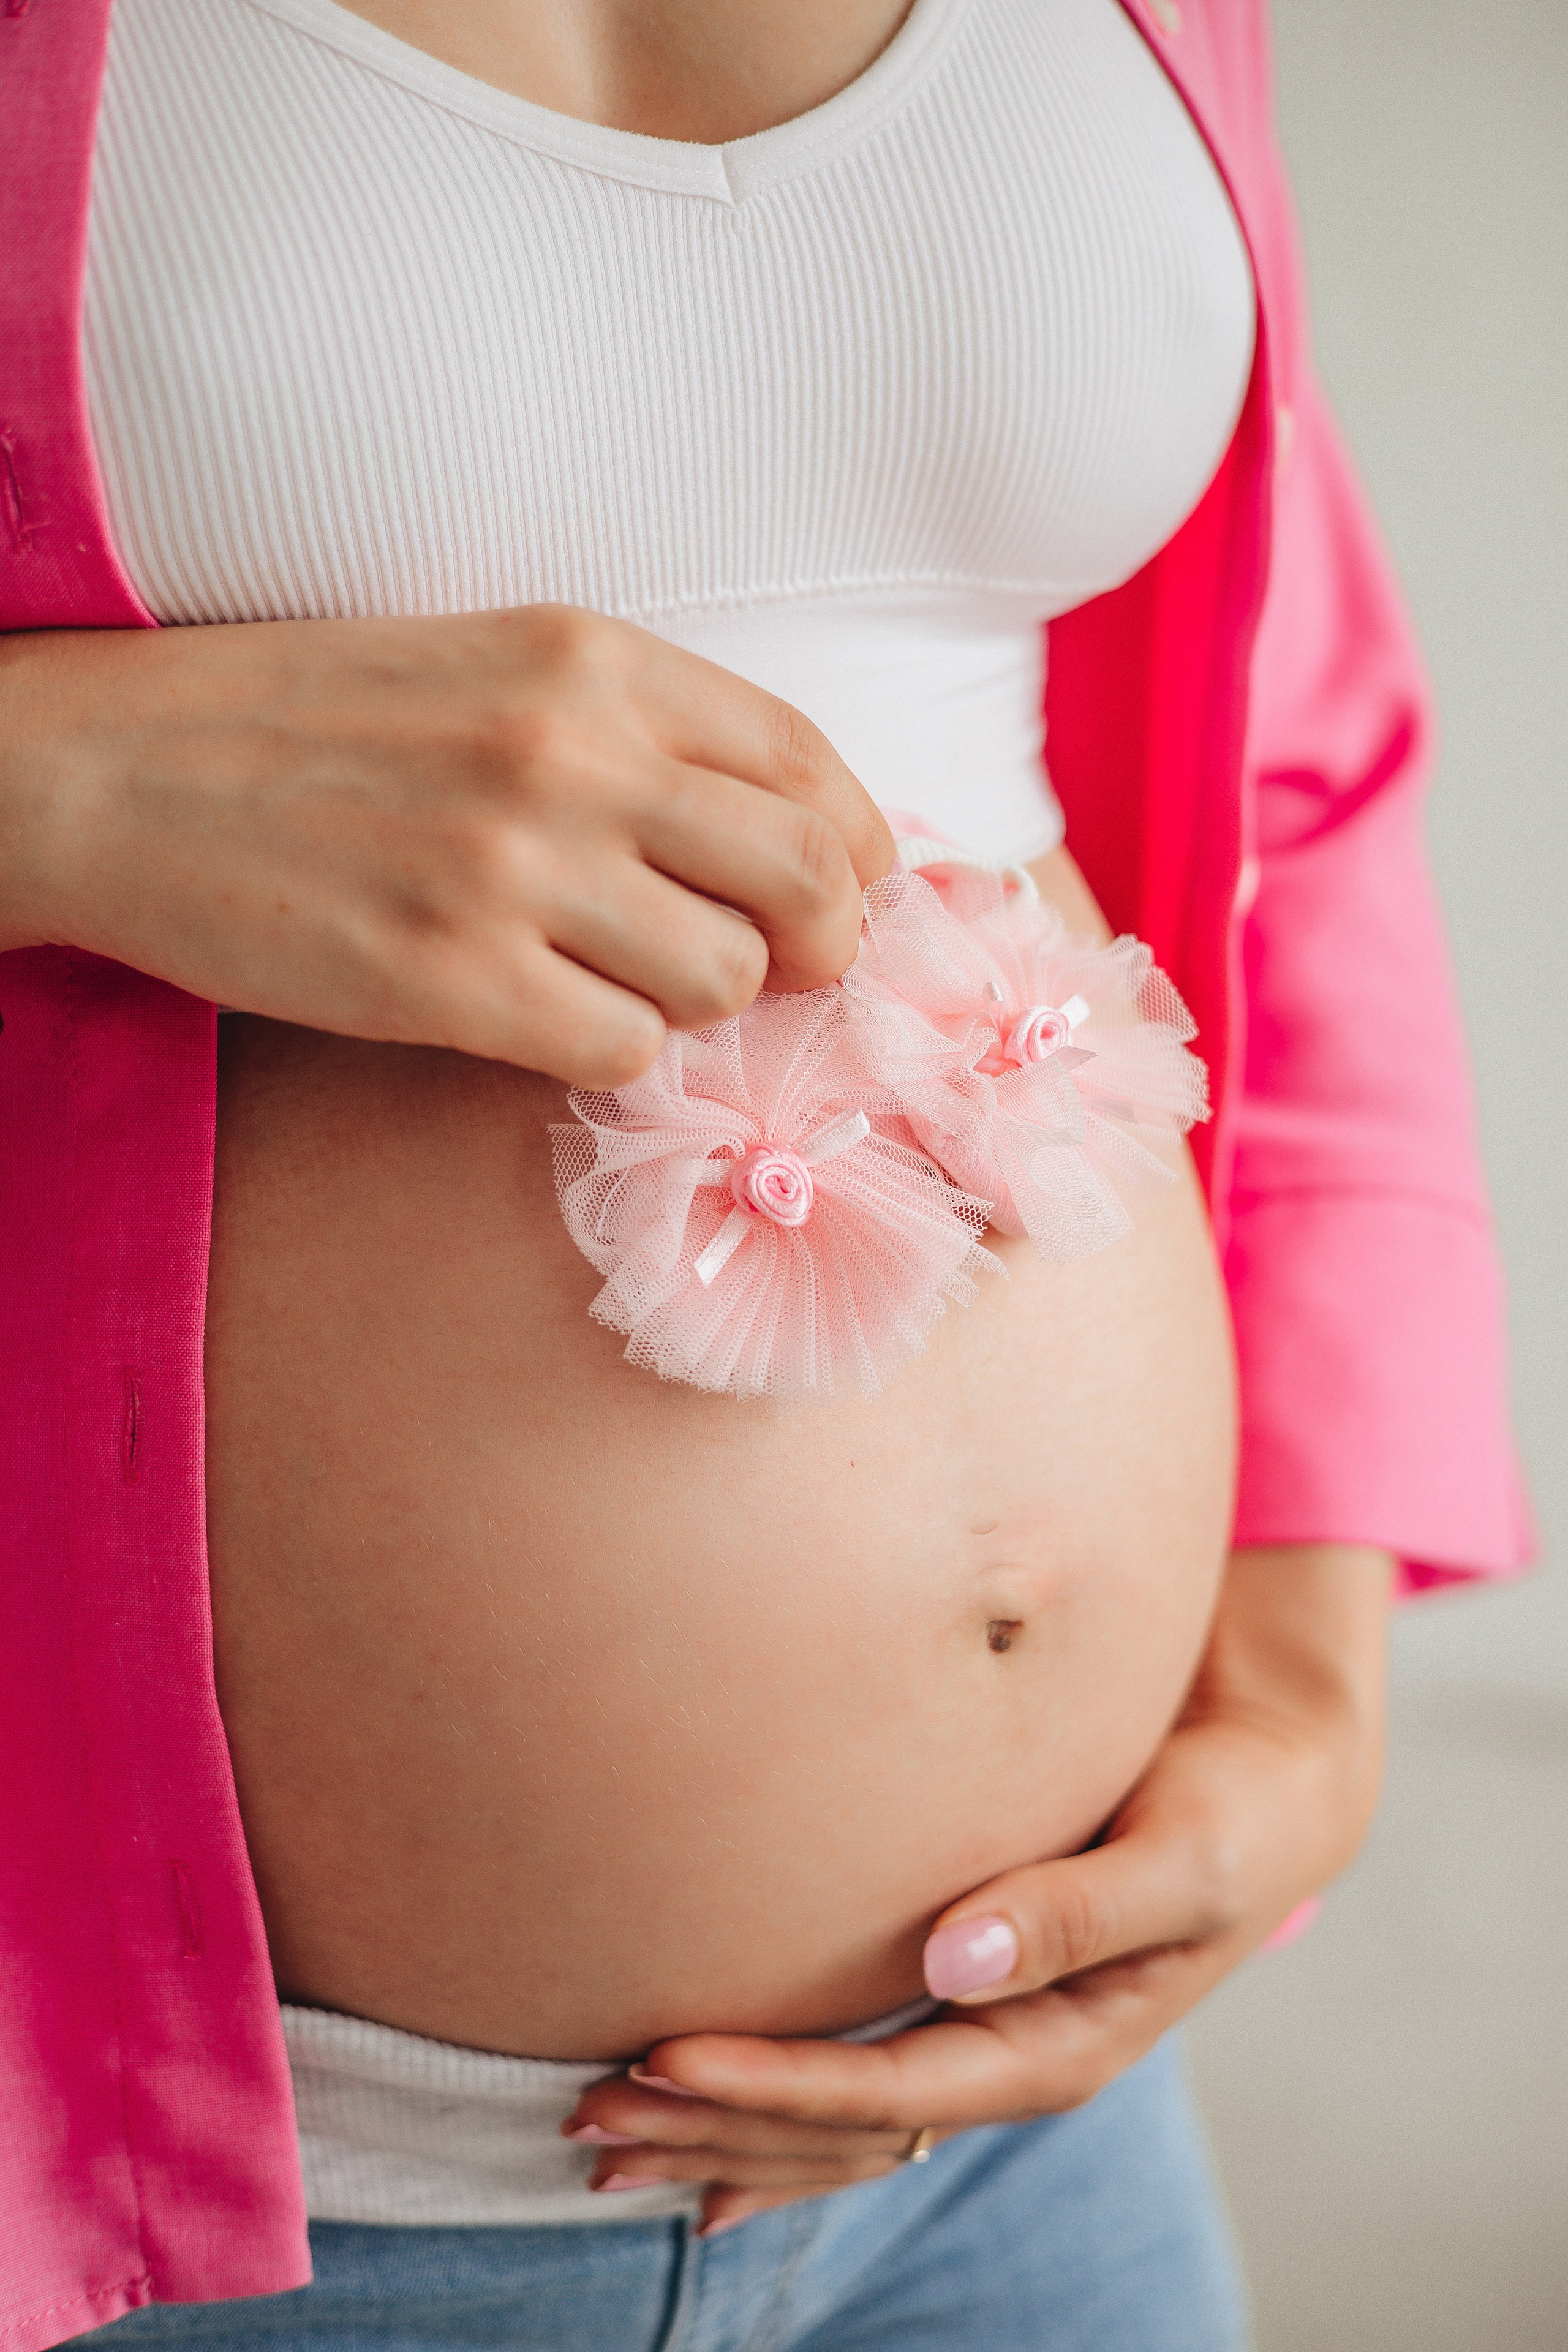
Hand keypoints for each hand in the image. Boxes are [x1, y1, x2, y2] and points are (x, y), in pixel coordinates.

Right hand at [0, 606, 892, 1082]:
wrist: (121, 771)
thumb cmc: (313, 724)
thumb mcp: (493, 667)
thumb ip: (639, 733)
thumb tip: (785, 838)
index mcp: (593, 662)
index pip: (808, 764)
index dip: (859, 850)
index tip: (845, 894)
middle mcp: (572, 754)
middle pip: (808, 879)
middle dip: (824, 946)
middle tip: (784, 971)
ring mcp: (513, 869)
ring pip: (725, 979)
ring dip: (701, 1004)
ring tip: (625, 982)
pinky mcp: (451, 978)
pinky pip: (623, 1050)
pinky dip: (612, 1051)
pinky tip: (549, 1017)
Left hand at [563, 1543, 1391, 2232]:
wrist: (1271, 1782)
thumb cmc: (1231, 1811)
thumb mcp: (1178, 1858)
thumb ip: (1076, 1909)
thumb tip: (953, 1960)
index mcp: (1066, 2039)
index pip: (894, 2089)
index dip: (777, 2085)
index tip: (663, 2058)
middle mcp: (1017, 2053)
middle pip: (847, 2126)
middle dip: (718, 2125)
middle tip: (587, 2118)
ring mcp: (994, 2032)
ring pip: (841, 2118)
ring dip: (725, 2129)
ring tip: (603, 2140)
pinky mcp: (974, 1988)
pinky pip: (863, 2079)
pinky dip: (778, 2115)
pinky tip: (701, 2140)